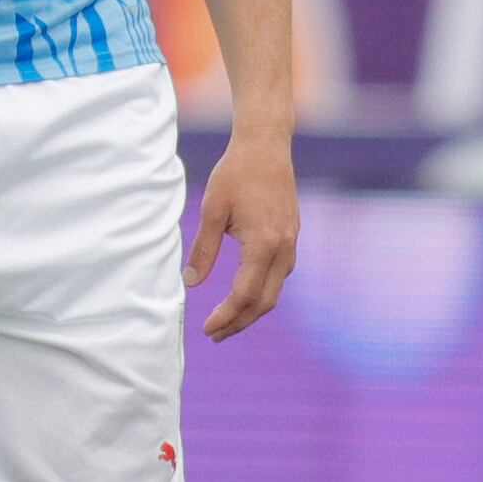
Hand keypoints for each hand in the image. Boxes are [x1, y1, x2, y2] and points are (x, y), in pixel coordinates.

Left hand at [188, 129, 298, 339]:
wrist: (265, 146)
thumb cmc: (235, 173)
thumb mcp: (212, 210)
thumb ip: (203, 249)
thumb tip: (191, 283)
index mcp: (264, 244)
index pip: (244, 295)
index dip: (226, 316)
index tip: (206, 328)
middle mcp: (283, 249)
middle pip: (264, 302)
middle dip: (239, 322)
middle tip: (214, 334)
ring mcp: (291, 244)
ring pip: (274, 291)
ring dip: (251, 311)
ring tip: (225, 321)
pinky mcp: (291, 238)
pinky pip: (279, 276)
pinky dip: (261, 292)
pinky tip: (243, 295)